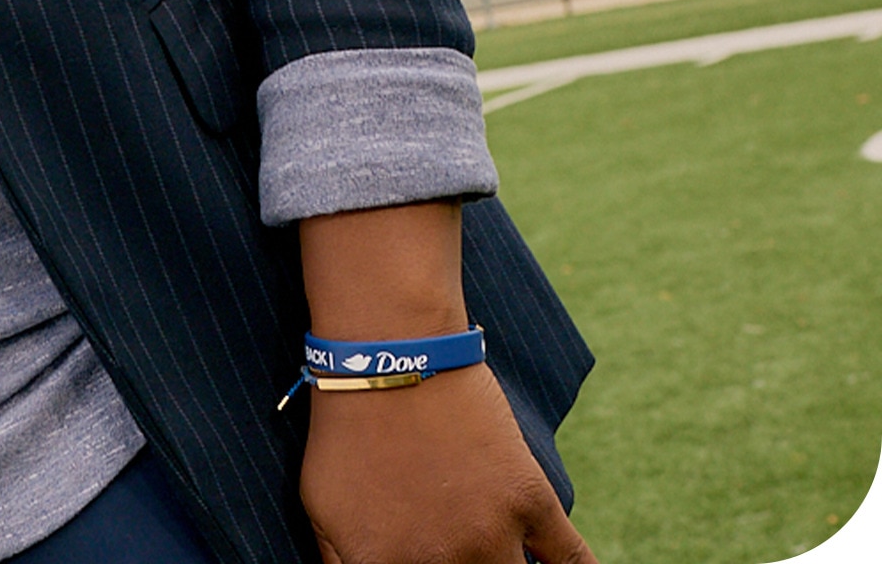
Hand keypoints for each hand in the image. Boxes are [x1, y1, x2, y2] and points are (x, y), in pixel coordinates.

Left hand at [301, 363, 596, 563]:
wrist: (389, 352)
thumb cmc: (348, 426)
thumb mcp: (321, 503)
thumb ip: (341, 562)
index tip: (432, 563)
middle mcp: (443, 562)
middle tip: (458, 551)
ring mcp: (491, 534)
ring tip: (495, 552)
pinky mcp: (530, 500)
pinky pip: (574, 561)